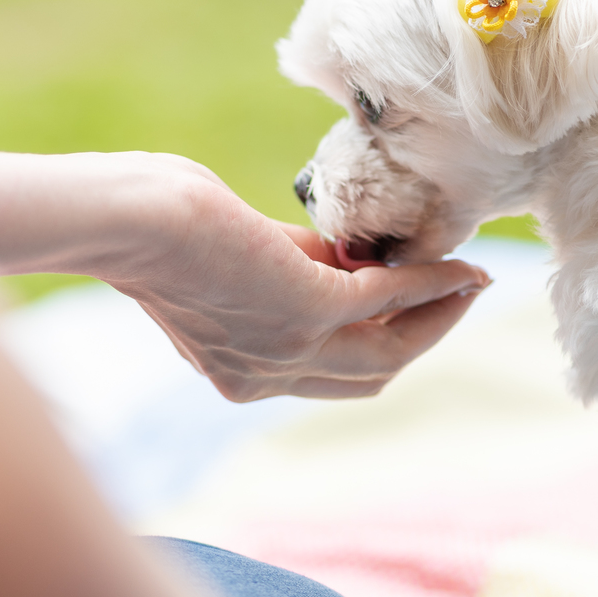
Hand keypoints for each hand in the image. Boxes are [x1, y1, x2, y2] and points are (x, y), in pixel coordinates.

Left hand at [99, 158, 491, 400]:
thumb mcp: (229, 258)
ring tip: (471, 280)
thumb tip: (338, 252)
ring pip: (389, 353)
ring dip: (438, 317)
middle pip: (368, 377)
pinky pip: (386, 303)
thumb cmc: (152, 221)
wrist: (127, 219)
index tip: (411, 304)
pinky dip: (425, 284)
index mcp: (236, 371)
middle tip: (458, 295)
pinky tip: (451, 265)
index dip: (373, 343)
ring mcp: (287, 350)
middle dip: (421, 338)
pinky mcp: (306, 312)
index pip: (322, 375)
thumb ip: (285, 264)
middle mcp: (261, 377)